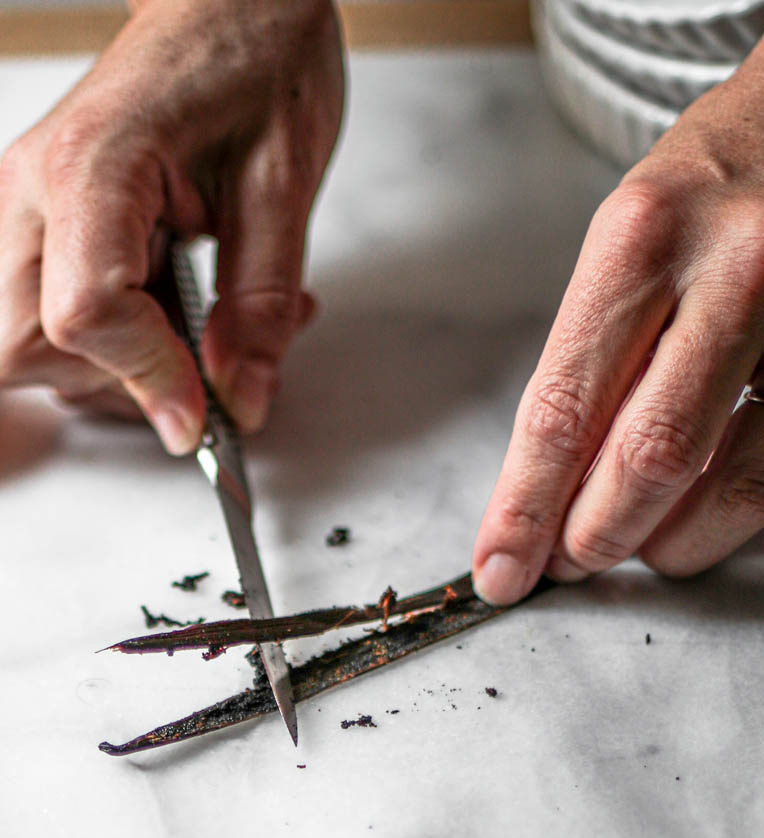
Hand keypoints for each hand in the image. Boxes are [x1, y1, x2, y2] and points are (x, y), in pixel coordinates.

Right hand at [0, 0, 343, 452]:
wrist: (225, 3)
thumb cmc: (251, 61)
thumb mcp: (283, 186)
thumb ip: (260, 305)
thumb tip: (238, 399)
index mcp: (92, 166)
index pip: (84, 314)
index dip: (147, 379)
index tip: (205, 416)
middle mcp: (33, 189)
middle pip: (23, 347)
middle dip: (118, 383)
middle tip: (201, 370)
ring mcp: (26, 208)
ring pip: (27, 346)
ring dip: (122, 369)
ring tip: (208, 330)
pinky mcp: (42, 226)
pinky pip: (51, 320)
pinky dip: (116, 346)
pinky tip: (177, 315)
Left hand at [473, 0, 763, 599]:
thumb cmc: (713, 176)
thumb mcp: (627, 238)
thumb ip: (591, 357)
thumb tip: (548, 481)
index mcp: (644, 237)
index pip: (565, 407)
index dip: (525, 507)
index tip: (500, 564)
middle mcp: (732, 273)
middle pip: (647, 458)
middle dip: (591, 536)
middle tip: (561, 562)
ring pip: (727, 482)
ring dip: (661, 543)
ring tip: (624, 547)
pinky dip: (722, 518)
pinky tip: (687, 522)